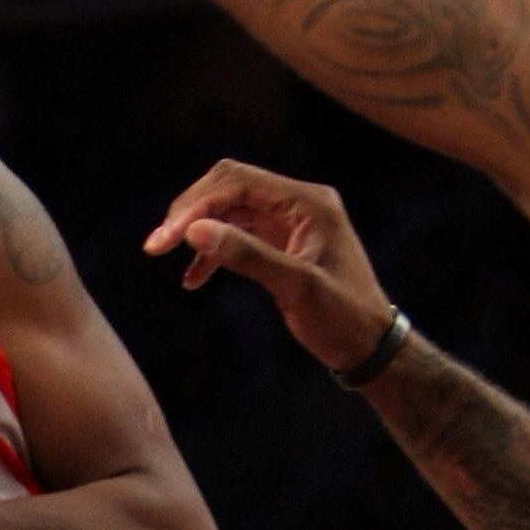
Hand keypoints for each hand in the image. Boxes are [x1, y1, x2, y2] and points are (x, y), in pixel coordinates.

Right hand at [145, 162, 398, 375]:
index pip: (238, 182)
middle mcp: (299, 202)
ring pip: (230, 210)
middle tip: (157, 245)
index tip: (166, 239)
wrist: (371, 346)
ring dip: (198, 231)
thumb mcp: (296, 288)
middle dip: (192, 212)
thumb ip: (247, 255)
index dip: (197, 206)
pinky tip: (194, 278)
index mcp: (308, 201)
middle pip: (230, 187)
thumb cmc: (343, 318)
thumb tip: (196, 229)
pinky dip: (214, 250)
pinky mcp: (283, 243)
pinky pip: (239, 234)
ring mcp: (291, 221)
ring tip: (167, 257)